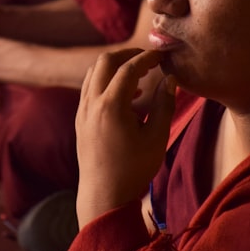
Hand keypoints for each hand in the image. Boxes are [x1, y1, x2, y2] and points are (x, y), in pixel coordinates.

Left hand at [75, 48, 176, 227]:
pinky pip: (90, 88)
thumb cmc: (134, 169)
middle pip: (105, 61)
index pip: (129, 67)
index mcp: (111, 105)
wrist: (104, 195)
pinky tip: (127, 96)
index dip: (148, 57)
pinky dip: (106, 82)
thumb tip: (169, 78)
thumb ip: (165, 104)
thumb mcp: (157, 137)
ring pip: (94, 73)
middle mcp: (91, 103)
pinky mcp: (80, 120)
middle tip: (148, 58)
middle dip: (127, 55)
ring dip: (115, 68)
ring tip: (139, 77)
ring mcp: (82, 111)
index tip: (163, 55)